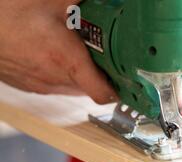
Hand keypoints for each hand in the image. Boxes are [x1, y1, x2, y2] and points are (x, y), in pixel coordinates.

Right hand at [0, 0, 116, 103]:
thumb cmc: (8, 8)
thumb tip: (111, 0)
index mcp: (66, 60)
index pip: (103, 93)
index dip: (120, 90)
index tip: (130, 83)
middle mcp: (54, 79)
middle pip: (91, 88)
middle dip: (102, 73)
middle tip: (106, 53)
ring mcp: (39, 84)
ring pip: (72, 87)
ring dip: (80, 73)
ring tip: (77, 49)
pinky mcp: (26, 85)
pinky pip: (54, 84)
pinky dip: (61, 72)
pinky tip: (54, 52)